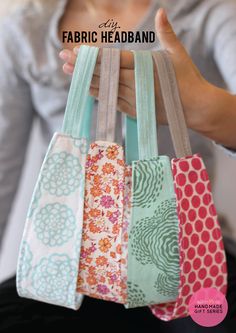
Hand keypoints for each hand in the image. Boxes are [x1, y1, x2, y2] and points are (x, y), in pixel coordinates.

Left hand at [59, 9, 235, 146]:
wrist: (196, 108)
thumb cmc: (188, 79)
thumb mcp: (178, 54)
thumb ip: (166, 33)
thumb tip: (160, 11)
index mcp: (145, 66)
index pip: (113, 59)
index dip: (93, 56)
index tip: (76, 51)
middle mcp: (136, 83)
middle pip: (104, 73)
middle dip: (82, 66)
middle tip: (63, 59)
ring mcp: (134, 100)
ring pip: (105, 89)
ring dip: (86, 80)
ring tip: (69, 73)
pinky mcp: (134, 112)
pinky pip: (112, 102)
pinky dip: (99, 95)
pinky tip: (87, 89)